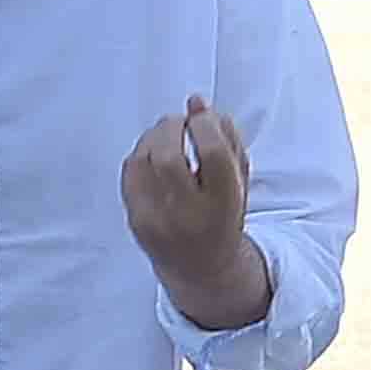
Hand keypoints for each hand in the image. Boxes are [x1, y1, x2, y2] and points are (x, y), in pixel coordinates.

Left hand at [122, 96, 269, 328]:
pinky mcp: (136, 221)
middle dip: (172, 127)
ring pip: (142, 161)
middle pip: (168, 157)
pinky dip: (140, 153)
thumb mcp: (240, 180)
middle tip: (180, 122)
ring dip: (154, 136)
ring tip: (168, 134)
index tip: (203, 119)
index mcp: (223, 204)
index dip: (205, 124)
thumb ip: (227, 137)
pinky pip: (129, 173)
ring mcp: (157, 221)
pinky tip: (153, 154)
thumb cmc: (223, 213)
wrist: (202, 267)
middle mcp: (188, 216)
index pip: (213, 153)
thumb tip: (196, 102)